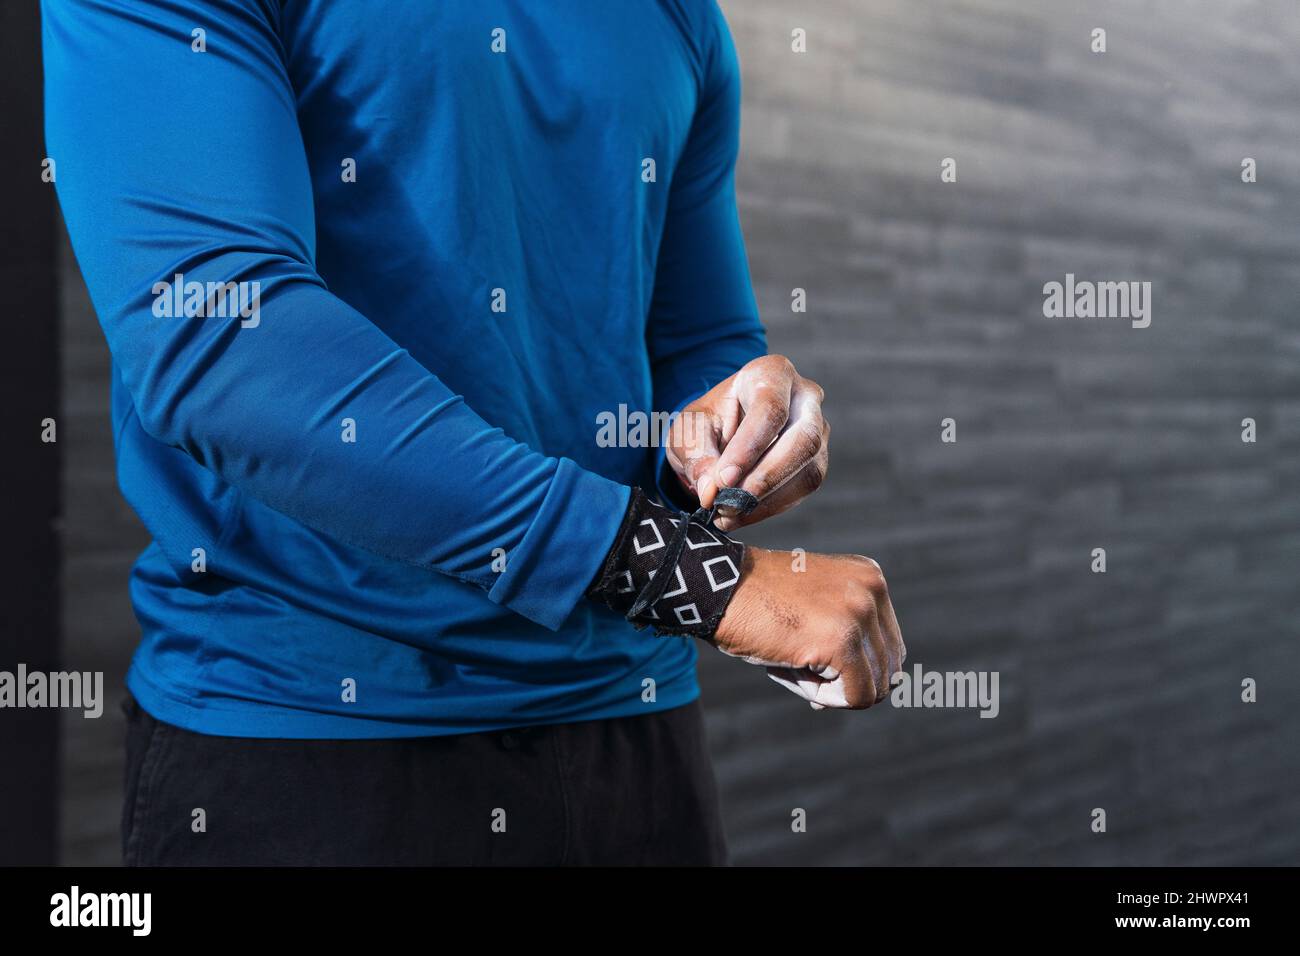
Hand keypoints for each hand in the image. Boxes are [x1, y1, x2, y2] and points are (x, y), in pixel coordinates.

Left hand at [666, 354, 827, 530]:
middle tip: (729, 503)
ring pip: (809, 469)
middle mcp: (805, 398)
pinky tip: (741, 514)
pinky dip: (771, 507)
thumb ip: (697, 456)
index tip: (722, 479)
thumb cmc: (707, 422)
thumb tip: (711, 491)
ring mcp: (818, 430)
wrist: (720, 433)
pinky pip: (803, 489)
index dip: (749, 447)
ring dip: (768, 499)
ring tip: (728, 513)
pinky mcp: (817, 461)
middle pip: (804, 438)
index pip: (771, 409)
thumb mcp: (688, 431)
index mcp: (772, 374)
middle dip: (765, 477)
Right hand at [711, 547, 903, 709]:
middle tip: (801, 670)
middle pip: (887, 669)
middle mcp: (872, 590)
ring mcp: (859, 614)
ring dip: (831, 690)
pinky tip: (792, 670)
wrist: (716, 588)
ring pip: (873, 687)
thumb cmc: (755, 603)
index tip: (817, 666)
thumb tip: (876, 692)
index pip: (889, 647)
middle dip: (846, 682)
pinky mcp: (842, 641)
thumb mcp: (813, 606)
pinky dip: (824, 698)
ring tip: (792, 665)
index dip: (856, 670)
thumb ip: (846, 634)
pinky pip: (856, 696)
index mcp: (869, 577)